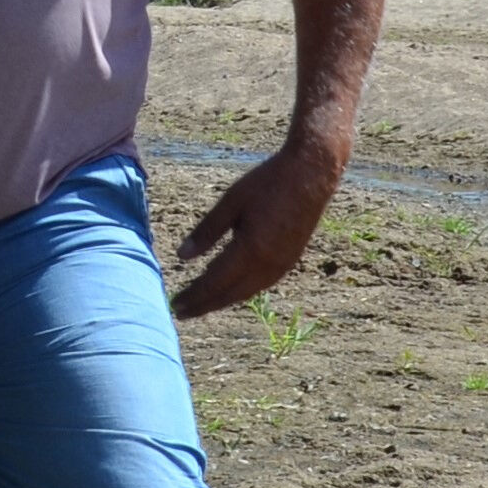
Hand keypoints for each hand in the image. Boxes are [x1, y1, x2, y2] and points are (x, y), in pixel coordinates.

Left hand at [169, 136, 345, 318]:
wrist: (312, 174)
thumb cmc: (268, 182)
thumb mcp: (230, 202)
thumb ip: (206, 232)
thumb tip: (181, 257)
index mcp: (250, 250)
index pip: (215, 283)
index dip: (194, 296)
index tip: (174, 305)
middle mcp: (268, 265)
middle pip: (229, 294)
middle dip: (204, 305)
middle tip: (181, 313)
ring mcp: (282, 265)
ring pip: (246, 292)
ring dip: (222, 301)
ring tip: (202, 304)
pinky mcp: (290, 261)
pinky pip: (260, 285)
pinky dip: (240, 291)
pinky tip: (230, 288)